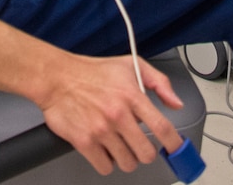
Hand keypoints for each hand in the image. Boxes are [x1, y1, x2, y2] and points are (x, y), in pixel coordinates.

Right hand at [34, 54, 182, 175]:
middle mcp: (118, 114)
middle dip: (146, 152)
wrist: (56, 77)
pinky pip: (105, 167)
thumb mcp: (131, 65)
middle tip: (139, 145)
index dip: (174, 144)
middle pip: (146, 153)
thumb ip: (159, 82)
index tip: (176, 150)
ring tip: (119, 145)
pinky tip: (104, 149)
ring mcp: (101, 130)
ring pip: (127, 163)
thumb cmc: (92, 72)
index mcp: (132, 96)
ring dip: (126, 158)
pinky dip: (107, 162)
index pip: (162, 128)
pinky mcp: (84, 142)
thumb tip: (176, 103)